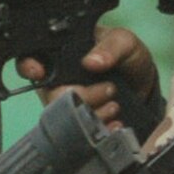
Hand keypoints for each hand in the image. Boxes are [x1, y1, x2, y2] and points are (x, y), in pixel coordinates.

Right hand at [17, 27, 158, 130]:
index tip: (39, 72)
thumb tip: (92, 62)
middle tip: (109, 88)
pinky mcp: (79, 120)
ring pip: (65, 115)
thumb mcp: (124, 42)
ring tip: (115, 104)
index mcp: (61, 53)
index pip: (31, 59)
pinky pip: (80, 131)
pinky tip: (114, 122)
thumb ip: (110, 47)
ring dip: (93, 113)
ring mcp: (67, 102)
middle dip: (81, 95)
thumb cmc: (127, 55)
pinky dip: (99, 128)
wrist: (144, 83)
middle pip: (52, 94)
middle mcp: (58, 79)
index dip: (29, 66)